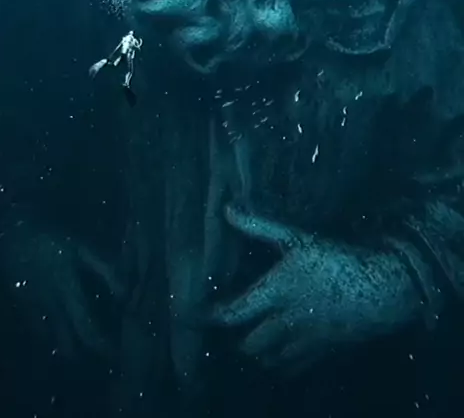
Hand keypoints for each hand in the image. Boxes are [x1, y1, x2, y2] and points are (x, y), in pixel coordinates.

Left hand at [207, 204, 356, 372]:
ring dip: (260, 352)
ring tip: (257, 335)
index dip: (211, 316)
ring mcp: (305, 342)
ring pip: (270, 361)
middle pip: (249, 346)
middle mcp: (286, 322)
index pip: (232, 314)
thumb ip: (259, 225)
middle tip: (236, 324)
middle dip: (239, 339)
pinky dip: (283, 362)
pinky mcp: (323, 352)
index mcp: (276, 293)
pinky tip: (285, 346)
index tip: (196, 313)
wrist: (382, 288)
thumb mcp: (297, 237)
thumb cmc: (337, 258)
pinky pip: (294, 368)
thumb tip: (227, 209)